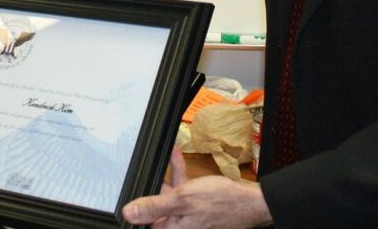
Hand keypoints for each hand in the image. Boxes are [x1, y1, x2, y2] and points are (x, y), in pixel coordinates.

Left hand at [122, 148, 271, 228]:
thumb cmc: (221, 203)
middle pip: (155, 206)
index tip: (131, 186)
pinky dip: (179, 174)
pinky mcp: (195, 208)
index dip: (138, 204)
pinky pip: (182, 190)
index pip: (145, 220)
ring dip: (167, 175)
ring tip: (163, 155)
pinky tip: (176, 157)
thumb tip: (129, 213)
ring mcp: (186, 217)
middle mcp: (177, 226)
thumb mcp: (183, 200)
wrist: (248, 201)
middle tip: (147, 165)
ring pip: (169, 195)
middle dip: (153, 184)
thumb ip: (155, 206)